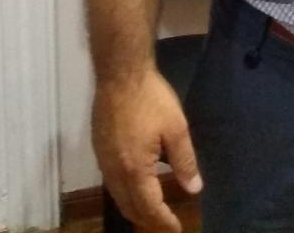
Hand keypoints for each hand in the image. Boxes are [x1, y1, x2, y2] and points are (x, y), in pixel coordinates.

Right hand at [92, 69, 201, 232]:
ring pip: (118, 197)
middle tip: (166, 224)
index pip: (149, 207)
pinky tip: (136, 187)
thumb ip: (184, 161)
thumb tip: (194, 189)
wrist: (120, 75)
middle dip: (148, 221)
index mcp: (135, 170)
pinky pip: (111, 184)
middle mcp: (115, 173)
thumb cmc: (152, 100)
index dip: (164, 221)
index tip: (177, 229)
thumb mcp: (176, 129)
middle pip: (130, 208)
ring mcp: (104, 162)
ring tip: (153, 212)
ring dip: (135, 209)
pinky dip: (125, 194)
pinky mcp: (99, 151)